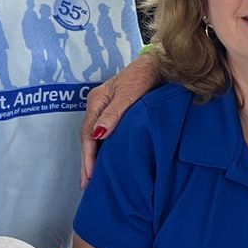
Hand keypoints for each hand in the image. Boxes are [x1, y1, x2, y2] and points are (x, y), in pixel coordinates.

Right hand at [81, 53, 163, 183]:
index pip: (87, 134)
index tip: (90, 176)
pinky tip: (108, 159)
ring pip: (97, 137)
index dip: (88, 156)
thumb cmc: (145, 75)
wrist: (160, 63)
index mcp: (97, 101)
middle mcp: (99, 106)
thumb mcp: (129, 94)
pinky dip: (105, 148)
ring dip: (95, 157)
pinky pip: (107, 133)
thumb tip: (97, 135)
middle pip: (88, 138)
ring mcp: (107, 109)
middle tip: (87, 185)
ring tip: (95, 178)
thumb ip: (114, 114)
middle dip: (88, 162)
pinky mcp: (118, 111)